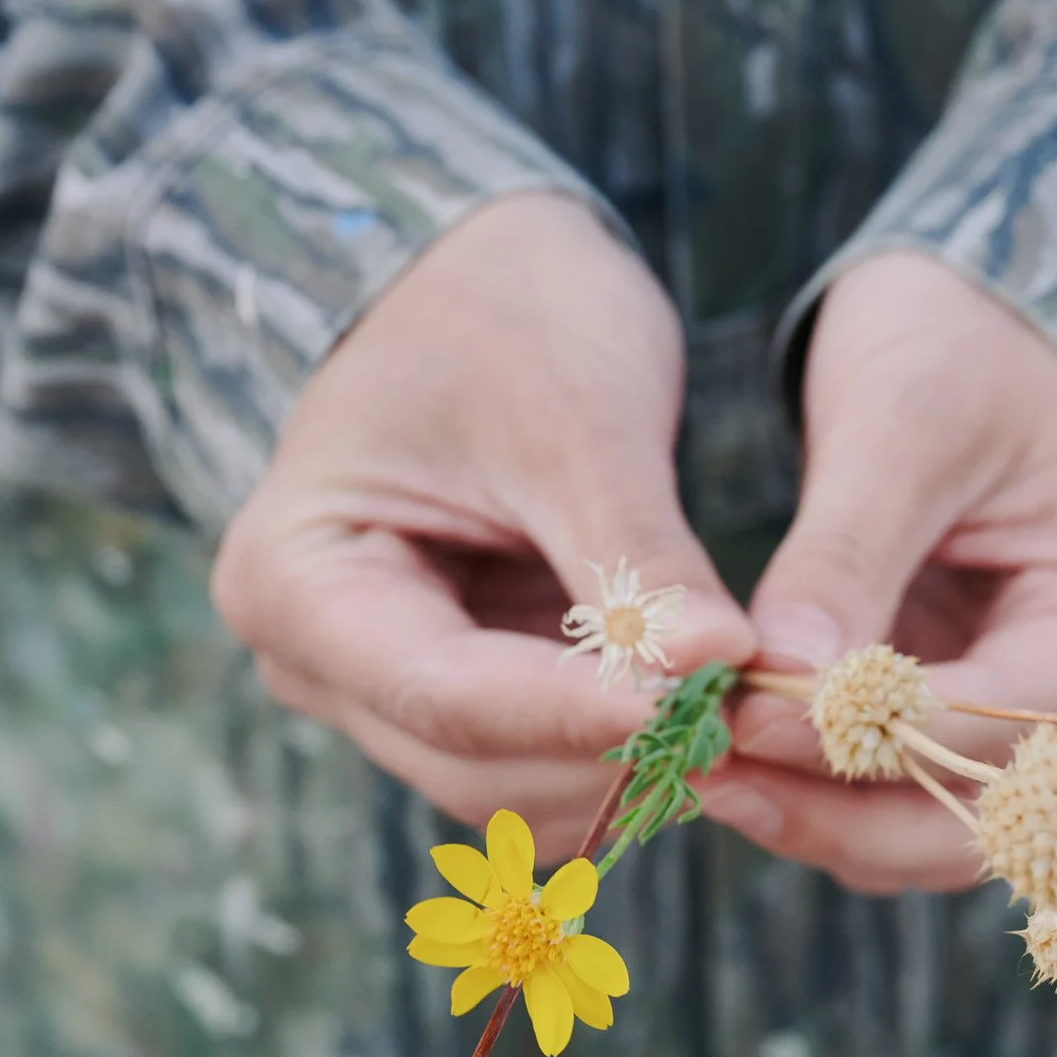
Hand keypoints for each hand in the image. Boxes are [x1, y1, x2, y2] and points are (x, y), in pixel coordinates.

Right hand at [211, 194, 754, 855]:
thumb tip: (722, 668)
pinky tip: (715, 716)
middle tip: (760, 725)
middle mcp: (316, 659)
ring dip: (631, 768)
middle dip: (615, 752)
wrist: (481, 275)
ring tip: (753, 721)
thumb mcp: (576, 418)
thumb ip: (639, 555)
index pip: (447, 693)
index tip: (707, 713)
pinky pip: (544, 760)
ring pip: (514, 781)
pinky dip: (628, 753)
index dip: (580, 716)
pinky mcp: (459, 691)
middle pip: (473, 761)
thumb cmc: (508, 314)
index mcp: (295, 579)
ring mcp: (382, 686)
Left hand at [698, 252, 1056, 893]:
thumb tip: (778, 673)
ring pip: (918, 827)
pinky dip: (805, 786)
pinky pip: (879, 790)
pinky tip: (721, 751)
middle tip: (708, 779)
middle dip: (837, 813)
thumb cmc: (959, 338)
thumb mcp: (903, 420)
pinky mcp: (943, 714)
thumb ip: (847, 552)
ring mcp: (1015, 715)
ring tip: (698, 769)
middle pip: (970, 818)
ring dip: (812, 814)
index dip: (869, 741)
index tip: (744, 720)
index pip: (997, 725)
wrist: (969, 314)